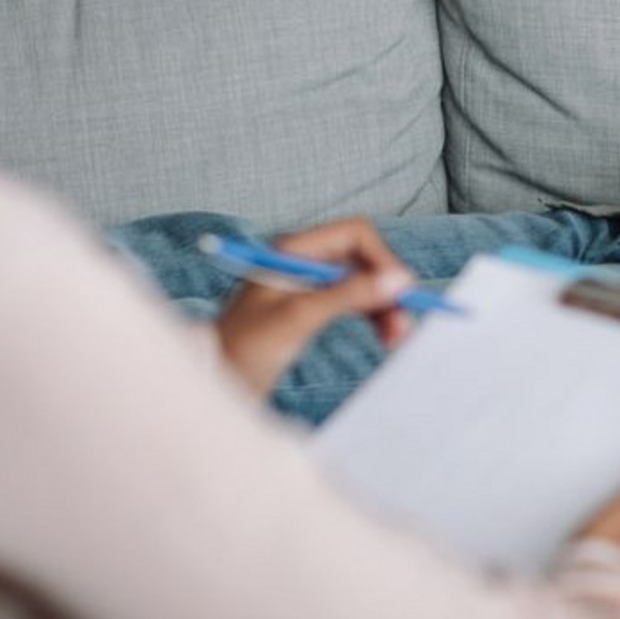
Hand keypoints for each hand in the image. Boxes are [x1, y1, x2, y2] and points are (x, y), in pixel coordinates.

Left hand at [213, 218, 415, 399]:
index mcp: (293, 250)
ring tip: (397, 339)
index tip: (402, 292)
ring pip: (364, 283)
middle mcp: (303, 262)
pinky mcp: (312, 310)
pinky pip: (355, 303)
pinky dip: (374, 318)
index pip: (355, 234)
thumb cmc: (244, 349)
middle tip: (404, 326)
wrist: (215, 383)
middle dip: (388, 288)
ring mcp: (309, 286)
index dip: (383, 259)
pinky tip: (384, 337)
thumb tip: (399, 280)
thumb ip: (349, 295)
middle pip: (364, 260)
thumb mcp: (299, 318)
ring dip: (385, 307)